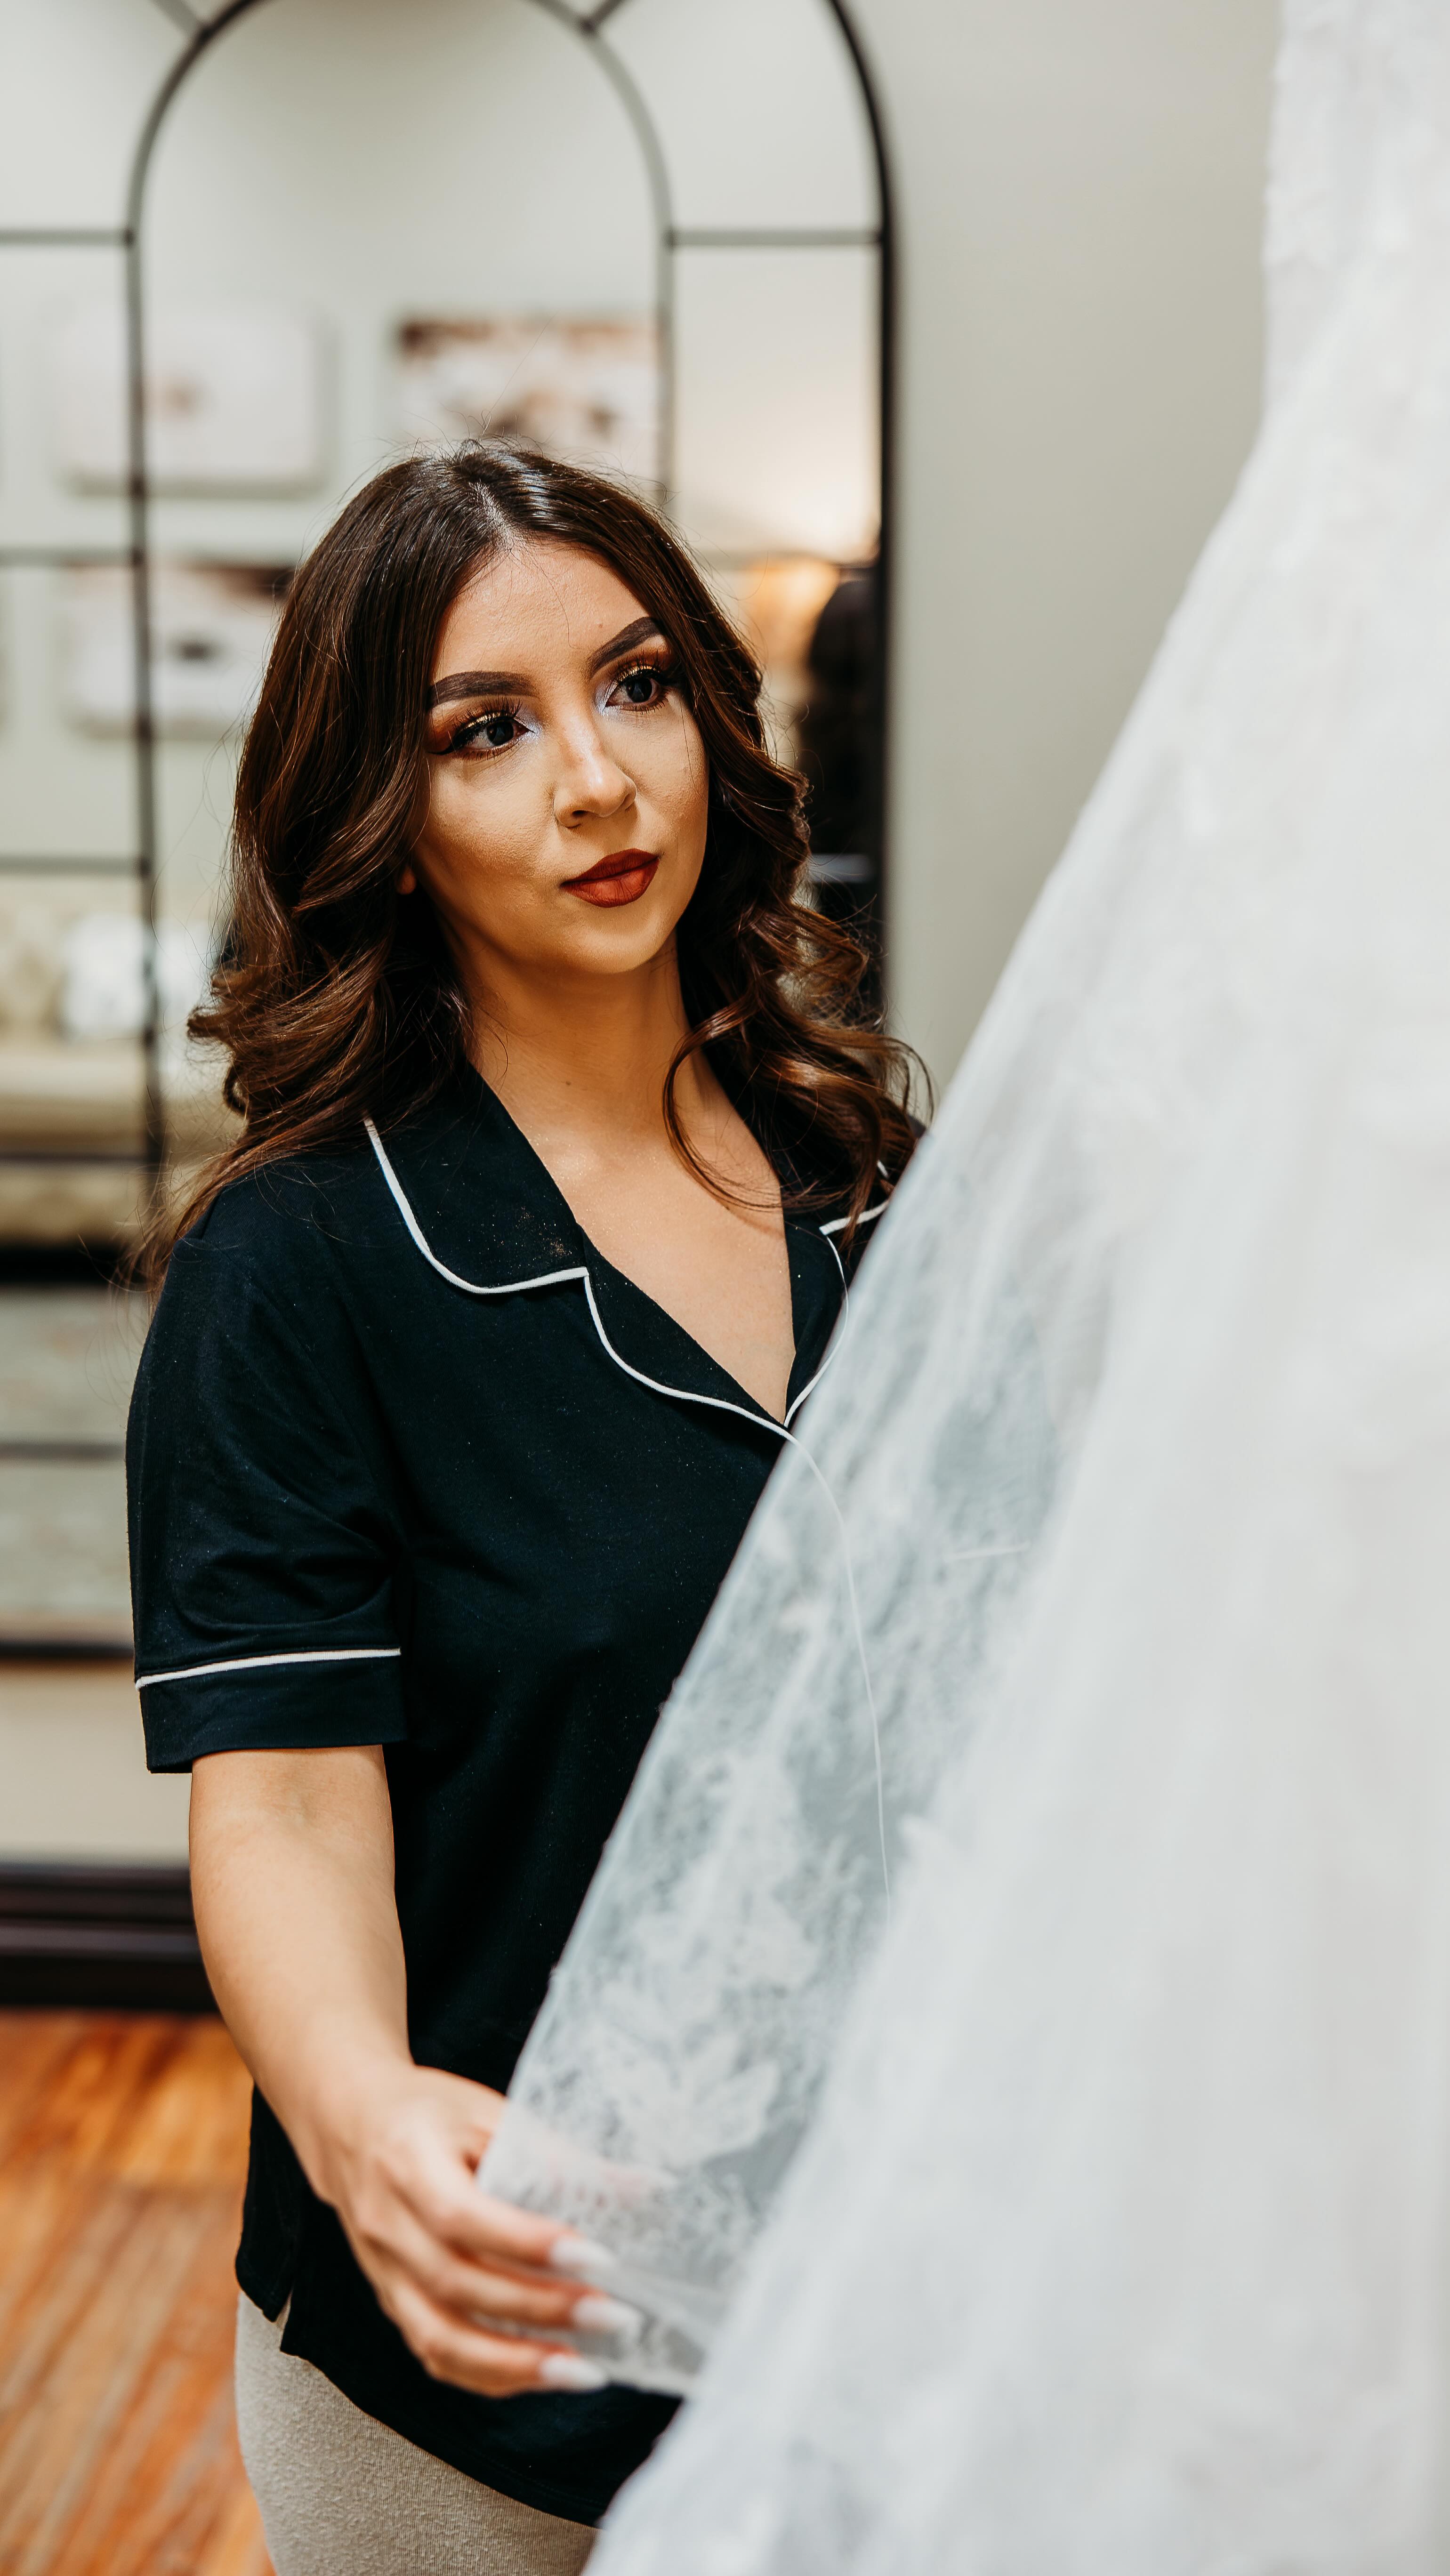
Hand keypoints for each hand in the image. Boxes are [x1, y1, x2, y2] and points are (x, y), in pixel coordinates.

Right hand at [317, 2059, 623, 2394]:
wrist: (349, 2126)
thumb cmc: (426, 2113)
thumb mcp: (487, 2111)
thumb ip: (556, 2154)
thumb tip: (642, 2188)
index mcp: (408, 2164)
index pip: (465, 2218)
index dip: (530, 2244)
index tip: (597, 2257)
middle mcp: (388, 2226)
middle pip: (459, 2286)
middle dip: (541, 2311)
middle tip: (611, 2317)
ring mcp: (383, 2273)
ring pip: (440, 2339)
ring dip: (515, 2366)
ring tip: (583, 2371)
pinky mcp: (391, 2300)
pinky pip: (434, 2353)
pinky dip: (488, 2375)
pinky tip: (539, 2373)